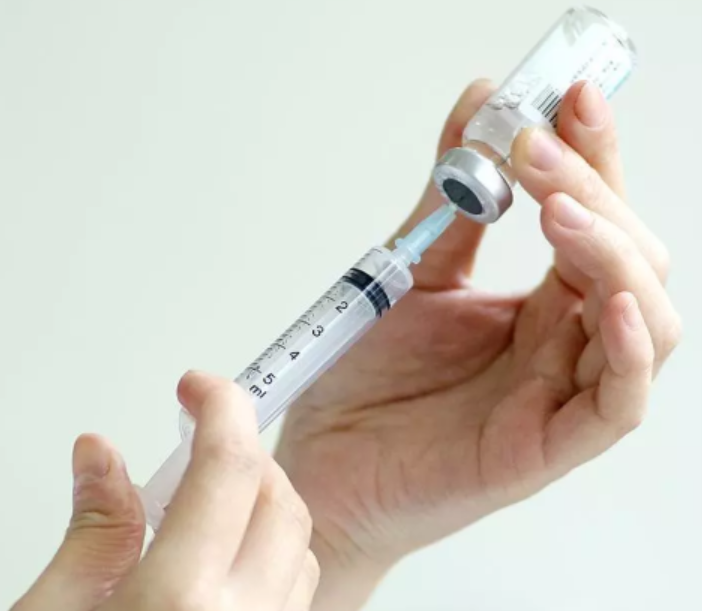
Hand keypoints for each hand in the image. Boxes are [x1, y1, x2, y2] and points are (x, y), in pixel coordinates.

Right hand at [12, 372, 319, 610]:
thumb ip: (90, 531)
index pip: (230, 469)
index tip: (199, 387)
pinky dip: (274, 554)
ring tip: (206, 499)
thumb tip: (100, 455)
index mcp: (177, 601)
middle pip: (280, 501)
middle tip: (198, 440)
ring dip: (264, 504)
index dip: (221, 408)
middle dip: (244, 454)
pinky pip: (298, 594)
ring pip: (301, 548)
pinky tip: (226, 555)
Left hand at [275, 80, 681, 609]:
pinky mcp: (545, 449)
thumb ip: (449, 200)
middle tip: (537, 145)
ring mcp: (558, 396)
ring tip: (557, 208)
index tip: (569, 96)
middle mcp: (561, 344)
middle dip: (593, 189)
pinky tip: (608, 301)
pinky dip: (629, 349)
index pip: (594, 219)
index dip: (594, 155)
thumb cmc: (364, 385)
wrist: (320, 468)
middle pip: (629, 257)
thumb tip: (480, 103)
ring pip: (645, 320)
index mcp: (538, 304)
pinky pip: (618, 403)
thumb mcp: (408, 273)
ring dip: (613, 252)